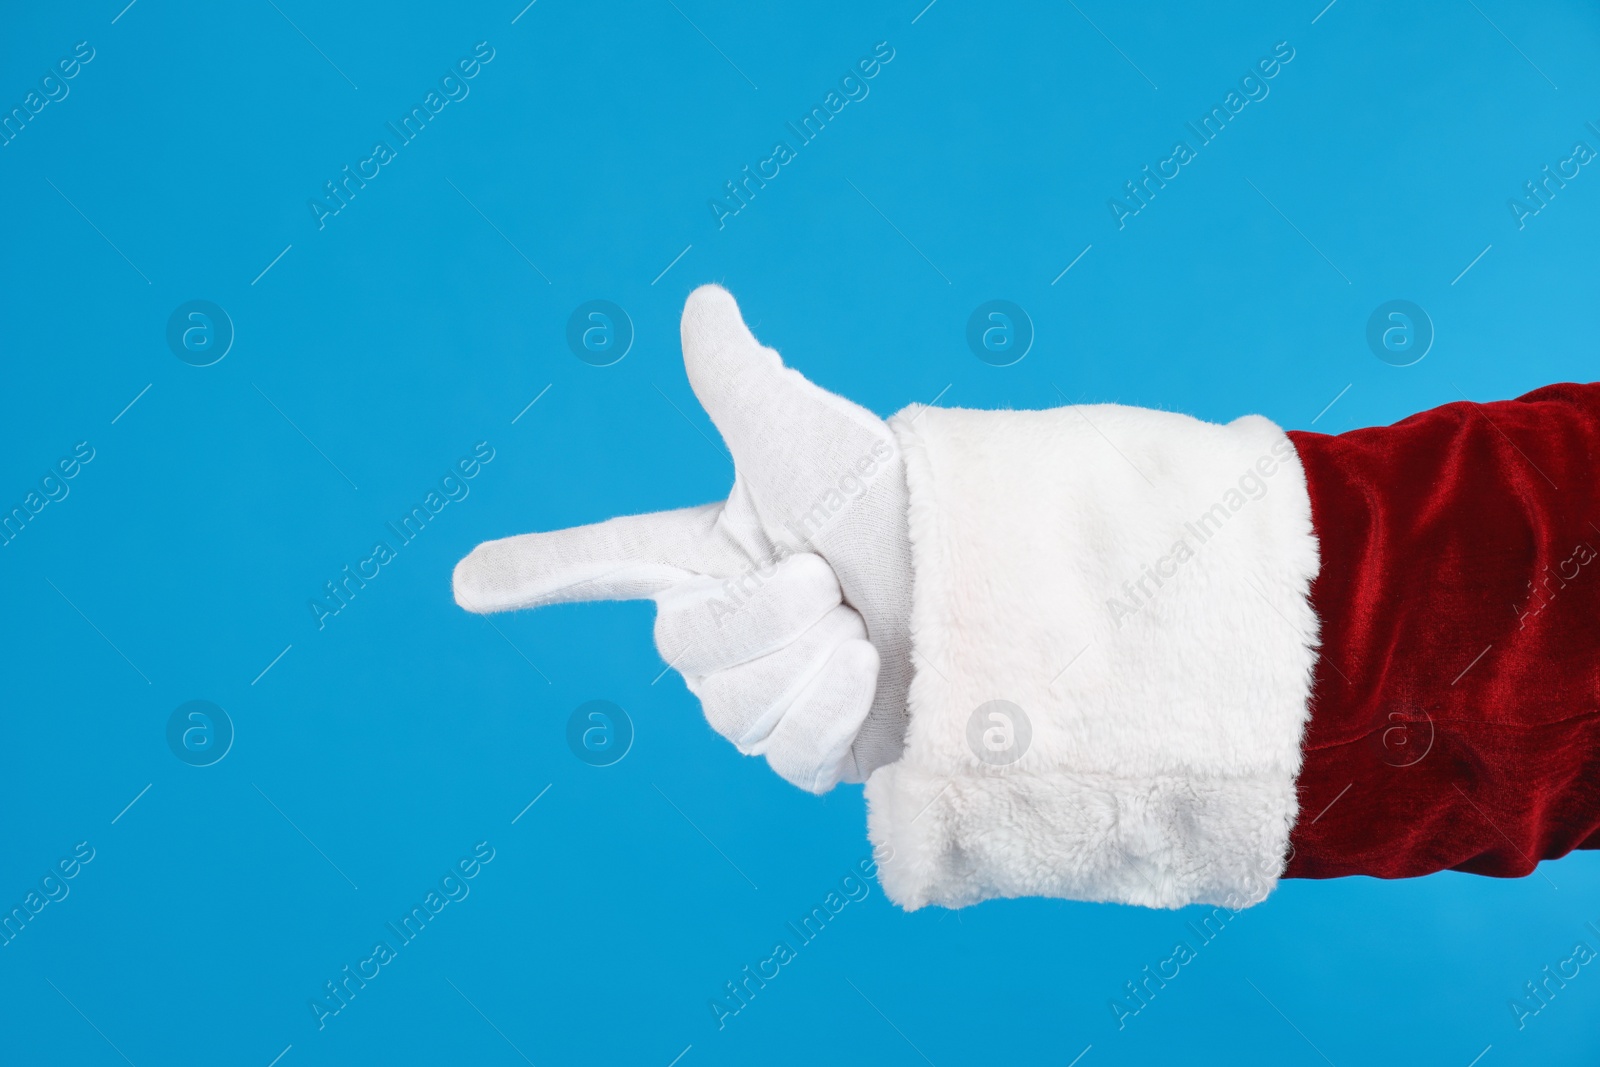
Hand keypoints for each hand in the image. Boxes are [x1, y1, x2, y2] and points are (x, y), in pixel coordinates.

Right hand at [452, 285, 912, 791]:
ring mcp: (756, 698)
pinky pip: (788, 757)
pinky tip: (873, 682)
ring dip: (817, 661)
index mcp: (702, 554)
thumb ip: (743, 383)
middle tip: (832, 581)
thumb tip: (705, 302)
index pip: (603, 559)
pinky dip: (838, 714)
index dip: (534, 568)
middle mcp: (717, 629)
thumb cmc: (891, 505)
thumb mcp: (811, 442)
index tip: (464, 580)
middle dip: (774, 609)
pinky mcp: (807, 753)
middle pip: (688, 647)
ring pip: (738, 709)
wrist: (976, 582)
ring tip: (864, 630)